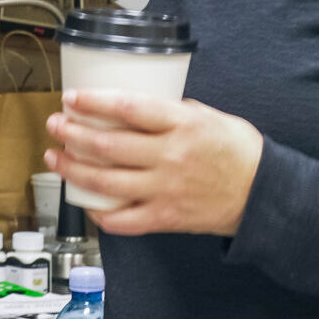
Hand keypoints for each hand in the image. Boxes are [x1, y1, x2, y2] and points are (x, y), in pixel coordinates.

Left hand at [43, 89, 264, 237]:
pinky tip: (85, 202)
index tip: (72, 98)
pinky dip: (99, 214)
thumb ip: (171, 111)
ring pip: (106, 181)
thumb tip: (133, 107)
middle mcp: (170, 157)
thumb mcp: (208, 116)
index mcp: (182, 125)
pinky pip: (123, 221)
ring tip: (55, 157)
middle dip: (72, 133)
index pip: (128, 108)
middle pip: (108, 145)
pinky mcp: (165, 218)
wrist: (263, 195)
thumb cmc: (238, 152)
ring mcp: (165, 190)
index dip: (94, 102)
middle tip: (55, 124)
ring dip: (73, 169)